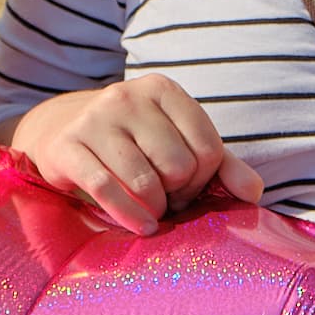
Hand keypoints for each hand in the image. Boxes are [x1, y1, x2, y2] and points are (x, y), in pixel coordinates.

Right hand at [7, 74, 263, 235]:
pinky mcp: (67, 147)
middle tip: (164, 196)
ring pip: (145, 182)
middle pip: (179, 166)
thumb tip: (253, 192)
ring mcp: (95, 120)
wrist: (60, 131)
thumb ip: (221, 166)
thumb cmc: (132, 142)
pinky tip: (140, 225)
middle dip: (177, 193)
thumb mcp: (177, 143)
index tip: (186, 186)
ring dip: (153, 208)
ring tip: (150, 208)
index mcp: (162, 89)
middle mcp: (128, 97)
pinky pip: (106, 190)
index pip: (208, 147)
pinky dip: (128, 216)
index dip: (203, 179)